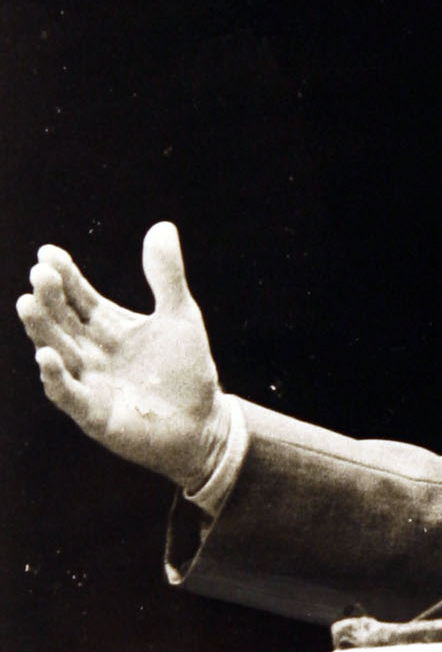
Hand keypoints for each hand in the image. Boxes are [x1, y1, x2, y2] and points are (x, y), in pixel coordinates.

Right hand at [17, 222, 227, 487]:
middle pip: (61, 319)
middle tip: (41, 274)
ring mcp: (88, 382)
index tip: (49, 253)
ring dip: (41, 330)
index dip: (64, 275)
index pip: (77, 295)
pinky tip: (46, 357)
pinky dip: (56, 377)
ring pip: (56, 351)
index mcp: (105, 326)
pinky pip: (68, 394)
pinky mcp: (94, 414)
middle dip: (49, 298)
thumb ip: (167, 277)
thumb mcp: (180, 317)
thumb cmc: (186, 372)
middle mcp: (89, 351)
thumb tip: (162, 227)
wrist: (204, 425)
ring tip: (27, 303)